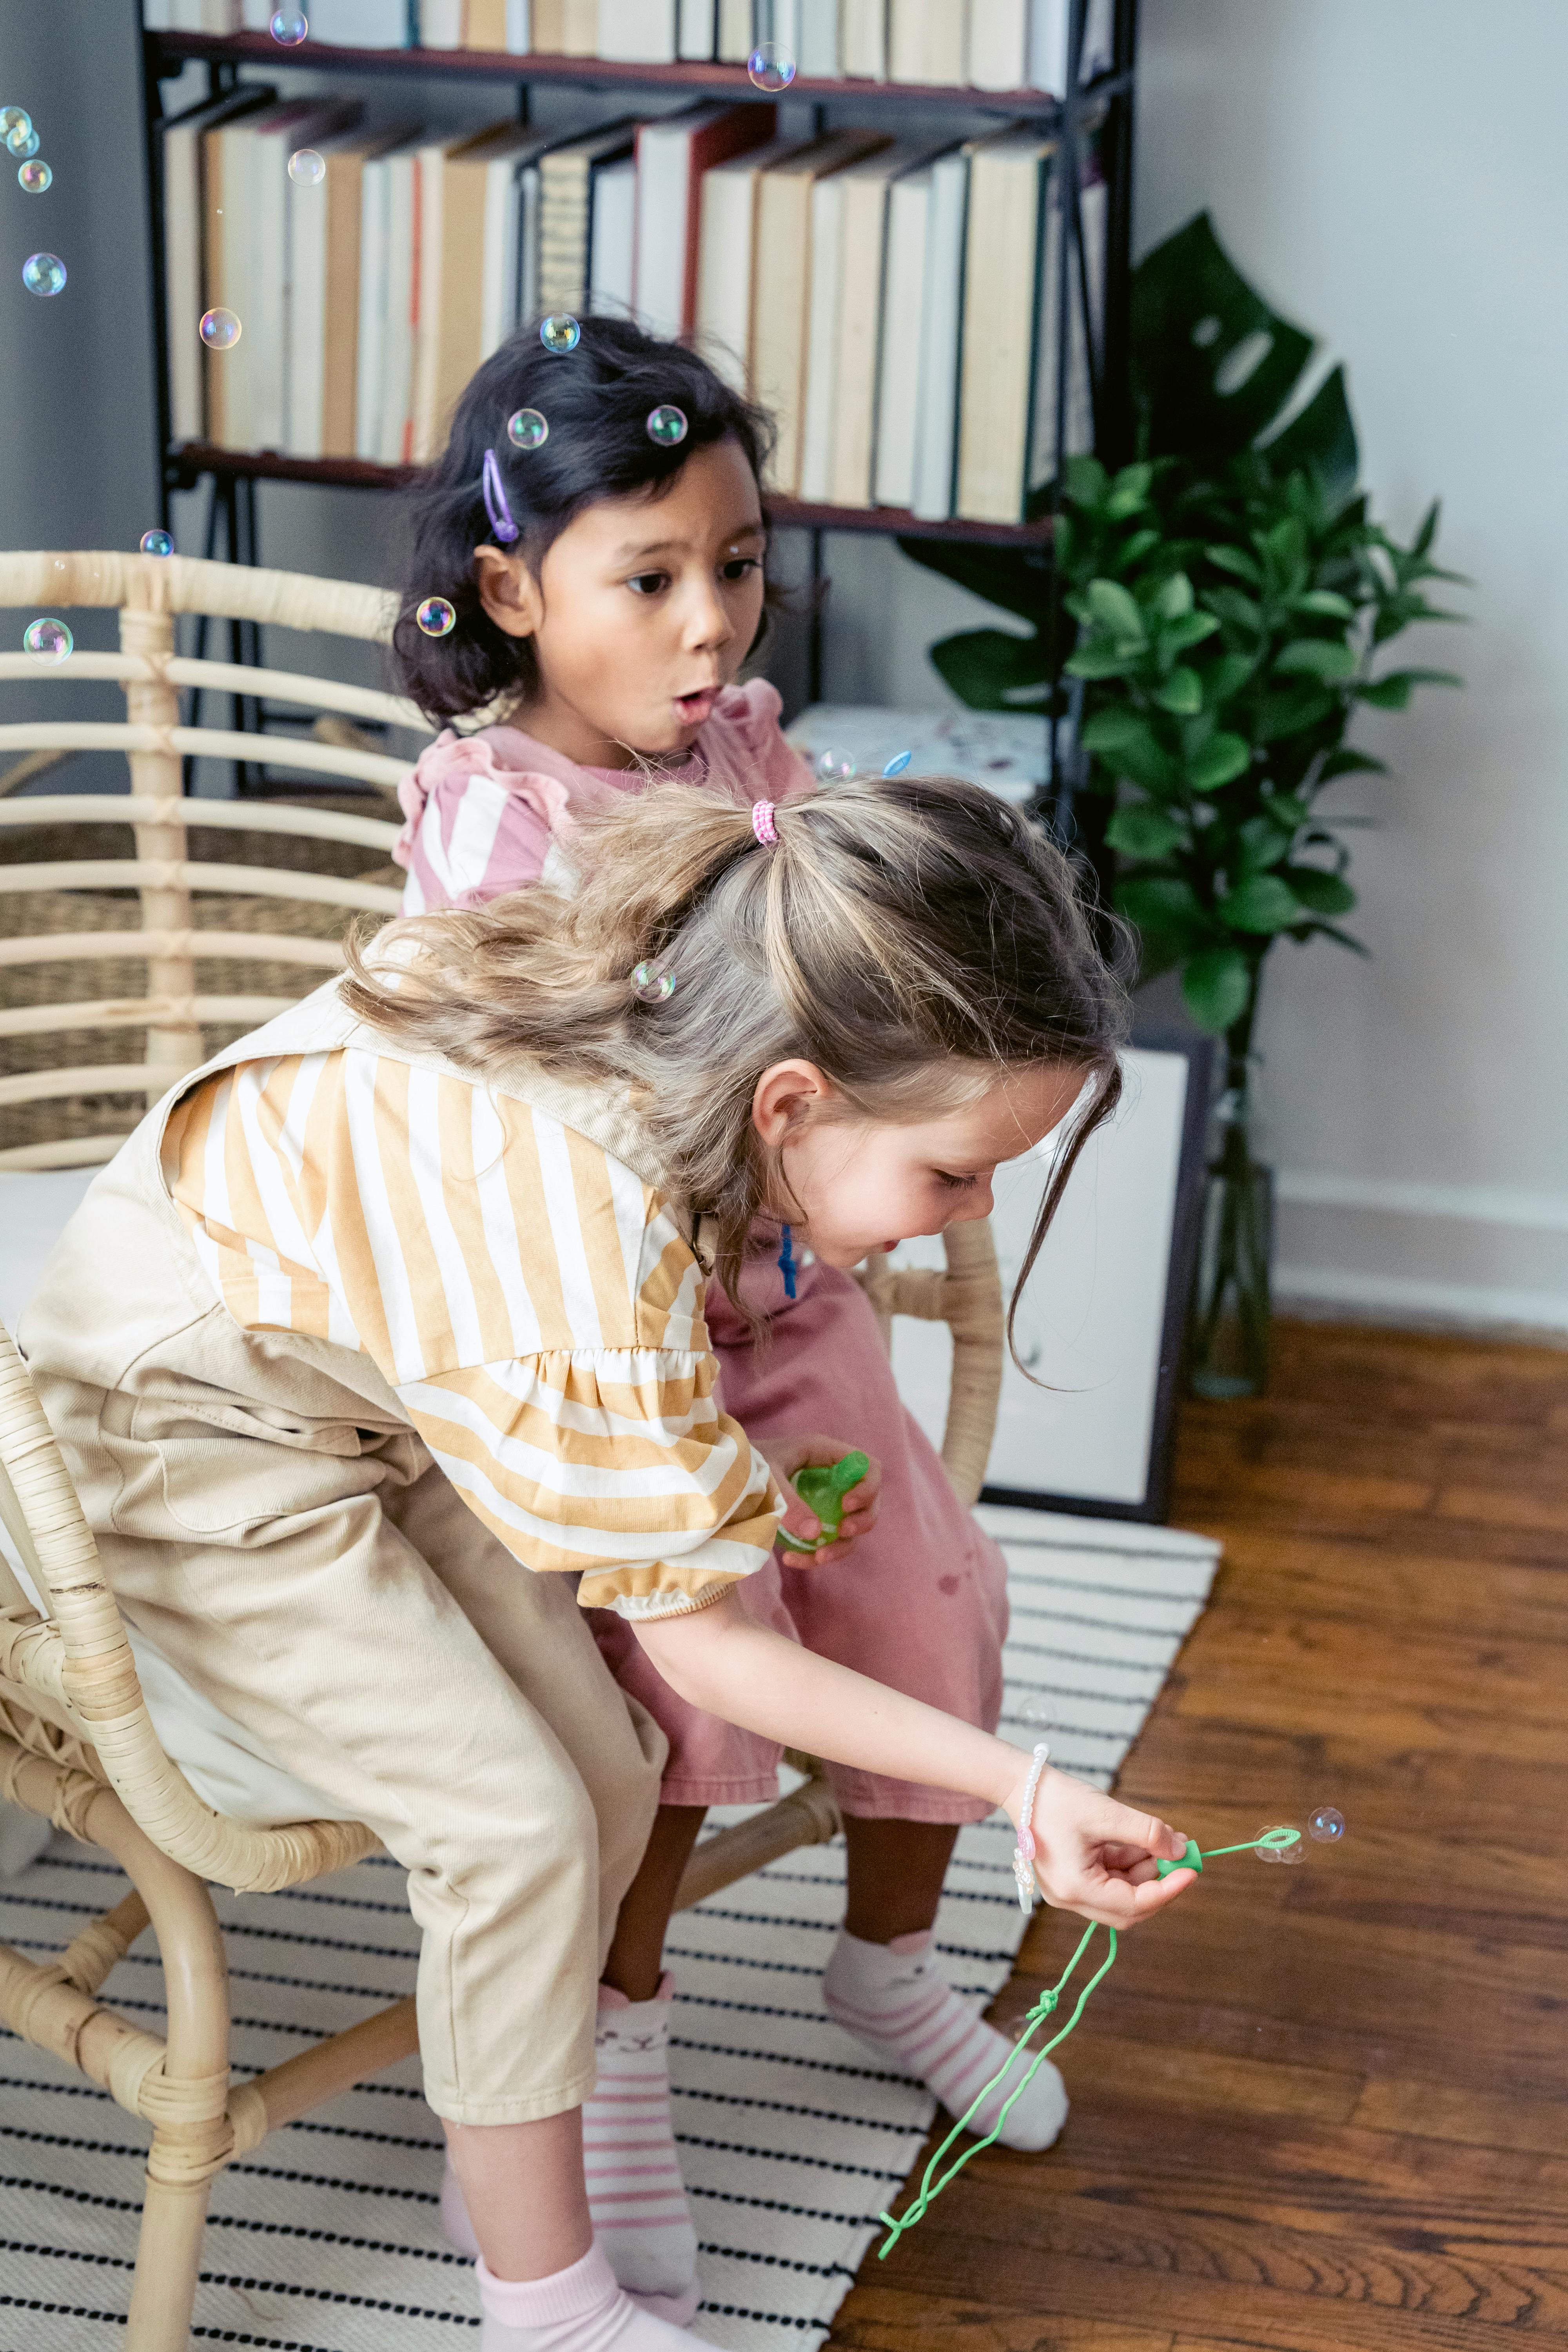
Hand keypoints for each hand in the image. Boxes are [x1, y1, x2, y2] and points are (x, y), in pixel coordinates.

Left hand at [754, 1435, 880, 1562]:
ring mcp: (823, 1502)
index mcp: (824, 1455)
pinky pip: (827, 1543)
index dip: (867, 1488)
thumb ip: (790, 1502)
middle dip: (862, 1521)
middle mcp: (830, 1478)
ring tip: (817, 1557)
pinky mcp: (811, 1523)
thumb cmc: (744, 1466)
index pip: (868, 1467)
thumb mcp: (767, 1478)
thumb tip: (816, 1533)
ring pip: (851, 1528)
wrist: (720, 1479)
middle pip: (869, 1501)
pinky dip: (816, 1556)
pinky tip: (791, 1560)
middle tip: (842, 1532)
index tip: (846, 1506)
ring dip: (841, 1547)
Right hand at [1003, 1755, 1193, 1928]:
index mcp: (1076, 1889)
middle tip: (1181, 1857)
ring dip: (1146, 1870)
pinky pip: (1109, 1880)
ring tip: (1167, 1840)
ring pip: (1121, 1894)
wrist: (1022, 1787)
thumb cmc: (1057, 1799)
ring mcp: (1070, 1891)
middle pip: (1128, 1908)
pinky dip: (1130, 1864)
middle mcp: (1070, 1899)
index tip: (1191, 1870)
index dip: (1168, 1889)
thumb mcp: (1107, 1814)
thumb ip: (1147, 1834)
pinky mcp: (1072, 1879)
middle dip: (1158, 1882)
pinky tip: (1145, 1842)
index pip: (1133, 1904)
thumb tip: (1180, 1851)